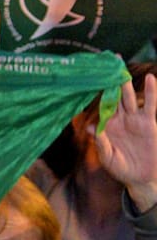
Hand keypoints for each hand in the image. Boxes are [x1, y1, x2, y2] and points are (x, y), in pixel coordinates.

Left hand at [96, 73, 156, 210]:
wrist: (141, 178)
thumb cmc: (120, 169)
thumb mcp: (107, 157)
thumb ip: (101, 142)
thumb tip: (91, 127)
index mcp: (105, 124)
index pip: (99, 104)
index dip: (95, 91)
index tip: (89, 76)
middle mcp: (119, 118)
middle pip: (113, 95)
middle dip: (109, 79)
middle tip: (105, 60)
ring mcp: (134, 119)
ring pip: (128, 96)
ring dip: (125, 81)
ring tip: (121, 65)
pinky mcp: (149, 122)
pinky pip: (149, 105)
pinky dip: (151, 92)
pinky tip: (151, 79)